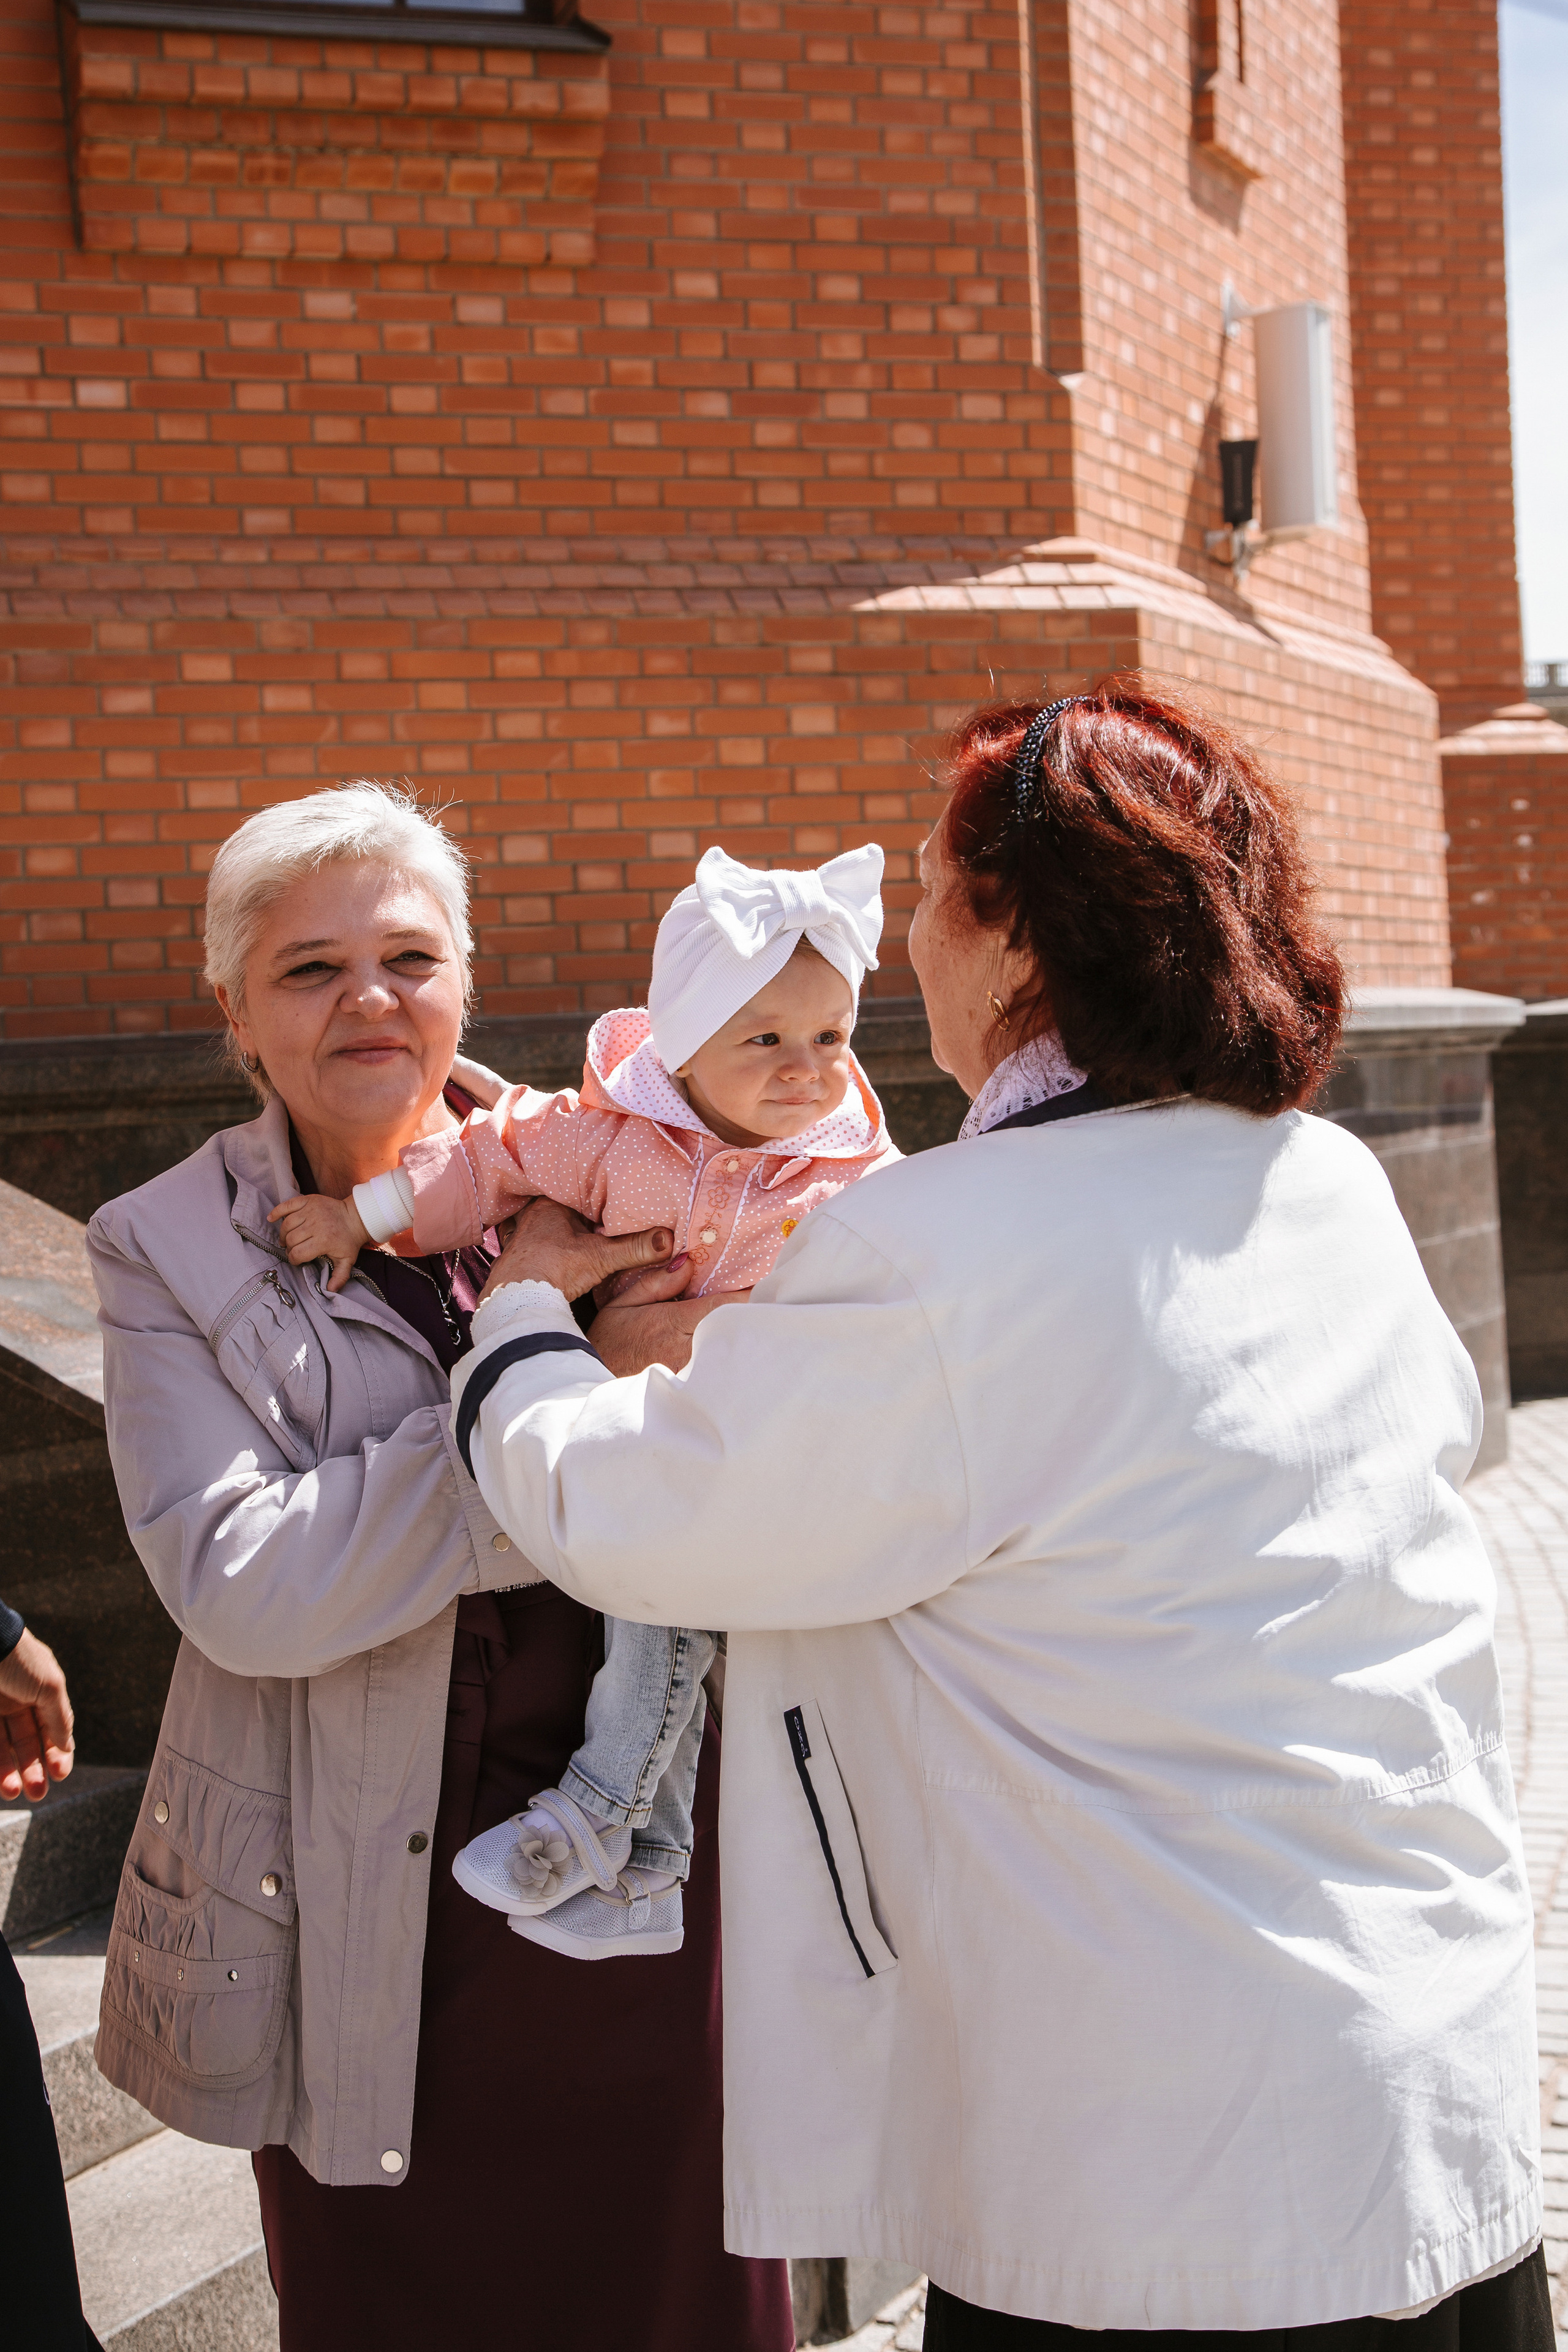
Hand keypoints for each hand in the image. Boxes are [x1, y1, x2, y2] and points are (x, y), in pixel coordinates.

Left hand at [0, 1629, 74, 1802]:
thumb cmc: (17, 1658)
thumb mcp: (49, 1685)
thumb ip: (59, 1717)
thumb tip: (66, 1746)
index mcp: (40, 1691)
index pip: (53, 1729)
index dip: (57, 1752)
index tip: (60, 1773)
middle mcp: (16, 1702)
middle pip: (27, 1743)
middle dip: (33, 1770)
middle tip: (37, 1793)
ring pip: (3, 1750)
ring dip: (10, 1773)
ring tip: (14, 1792)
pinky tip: (0, 1780)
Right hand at [269, 1192, 369, 1293]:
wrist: (356, 1217)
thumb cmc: (348, 1240)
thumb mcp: (347, 1260)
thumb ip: (339, 1277)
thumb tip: (330, 1291)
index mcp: (323, 1240)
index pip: (298, 1253)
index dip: (294, 1259)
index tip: (297, 1260)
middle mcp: (316, 1224)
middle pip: (291, 1240)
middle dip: (289, 1248)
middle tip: (293, 1250)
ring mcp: (311, 1210)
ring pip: (287, 1225)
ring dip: (283, 1234)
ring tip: (286, 1240)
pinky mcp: (308, 1200)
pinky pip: (287, 1205)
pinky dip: (277, 1211)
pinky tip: (271, 1219)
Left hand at [478, 1195, 674, 1305]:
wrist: (517, 1299)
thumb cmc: (555, 1269)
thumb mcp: (601, 1258)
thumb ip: (635, 1248)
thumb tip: (668, 1240)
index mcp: (549, 1205)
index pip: (569, 1189)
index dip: (585, 1192)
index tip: (599, 1195)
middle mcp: (529, 1217)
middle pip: (551, 1206)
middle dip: (565, 1210)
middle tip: (584, 1214)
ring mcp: (517, 1238)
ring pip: (533, 1224)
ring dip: (547, 1228)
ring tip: (563, 1232)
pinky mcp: (511, 1260)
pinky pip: (524, 1244)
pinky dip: (535, 1246)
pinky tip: (544, 1255)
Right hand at [585, 1259, 751, 1375]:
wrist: (595, 1382)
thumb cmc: (609, 1341)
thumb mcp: (621, 1303)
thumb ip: (656, 1283)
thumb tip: (688, 1263)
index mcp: (672, 1322)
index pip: (722, 1305)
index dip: (748, 1294)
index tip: (767, 1281)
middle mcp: (687, 1348)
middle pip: (733, 1328)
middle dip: (752, 1314)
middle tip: (769, 1298)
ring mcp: (691, 1370)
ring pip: (729, 1349)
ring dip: (742, 1334)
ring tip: (758, 1319)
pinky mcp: (691, 1385)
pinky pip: (719, 1367)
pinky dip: (729, 1354)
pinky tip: (736, 1345)